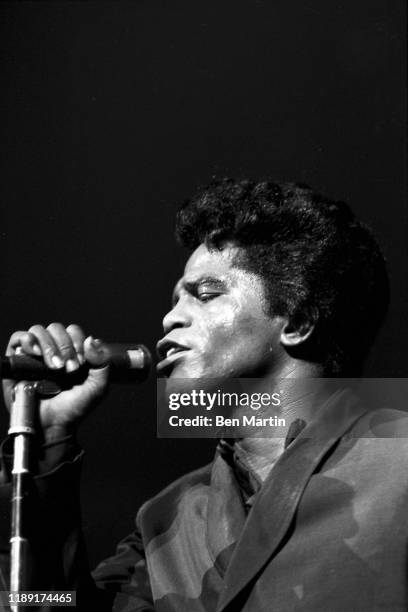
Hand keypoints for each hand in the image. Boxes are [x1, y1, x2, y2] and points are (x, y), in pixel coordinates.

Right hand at [3, 323, 109, 442]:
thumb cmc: (74, 408)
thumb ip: (102, 363)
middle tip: (68, 368)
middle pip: (56, 328)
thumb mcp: (97, 387)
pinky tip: (35, 353)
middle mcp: (52, 350)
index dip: (77, 341)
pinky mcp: (17, 361)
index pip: (73, 331)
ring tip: (53, 366)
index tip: (81, 362)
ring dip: (48, 345)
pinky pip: (17, 339)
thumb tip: (92, 340)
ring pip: (38, 331)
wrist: (52, 425)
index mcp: (71, 352)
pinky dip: (27, 340)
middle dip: (65, 346)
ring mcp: (34, 354)